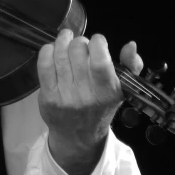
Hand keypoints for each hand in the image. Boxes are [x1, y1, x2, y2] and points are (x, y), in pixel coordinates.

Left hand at [37, 29, 143, 164]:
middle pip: (77, 52)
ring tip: (65, 38)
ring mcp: (65, 97)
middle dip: (79, 41)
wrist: (79, 136)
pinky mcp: (48, 97)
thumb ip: (131, 66)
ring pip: (60, 56)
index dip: (97, 42)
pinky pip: (44, 66)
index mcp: (108, 91)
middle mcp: (86, 95)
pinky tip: (52, 49)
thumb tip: (131, 44)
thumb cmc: (101, 107)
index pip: (101, 61)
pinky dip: (47, 51)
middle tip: (80, 44)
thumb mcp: (122, 90)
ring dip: (62, 41)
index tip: (97, 41)